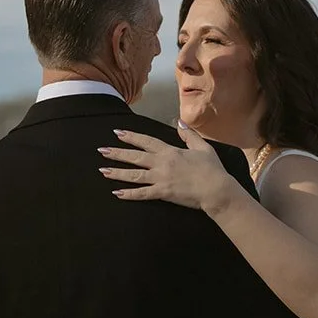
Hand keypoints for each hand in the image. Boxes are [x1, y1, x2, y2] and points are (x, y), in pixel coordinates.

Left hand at [98, 122, 236, 212]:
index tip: (118, 133)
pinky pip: (142, 193)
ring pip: (134, 175)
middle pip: (135, 157)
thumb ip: (188, 135)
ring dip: (117, 173)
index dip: (131, 136)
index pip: (146, 141)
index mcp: (170, 151)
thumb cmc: (212, 169)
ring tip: (103, 170)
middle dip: (117, 153)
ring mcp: (161, 178)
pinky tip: (117, 193)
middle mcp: (162, 163)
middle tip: (102, 150)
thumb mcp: (202, 147)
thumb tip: (178, 122)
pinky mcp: (163, 193)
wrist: (216, 189)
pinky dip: (129, 194)